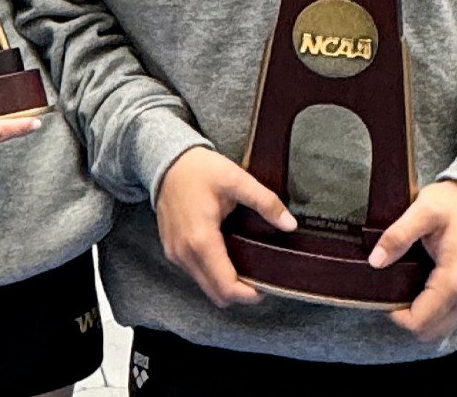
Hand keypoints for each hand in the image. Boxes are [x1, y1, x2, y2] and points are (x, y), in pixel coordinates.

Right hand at [155, 147, 297, 306]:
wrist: (166, 161)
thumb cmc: (198, 169)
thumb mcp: (236, 179)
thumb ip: (265, 202)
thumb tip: (290, 225)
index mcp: (201, 240)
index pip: (227, 287)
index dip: (250, 295)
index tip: (267, 286)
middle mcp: (184, 253)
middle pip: (216, 294)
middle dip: (240, 293)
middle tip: (259, 278)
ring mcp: (175, 253)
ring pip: (205, 286)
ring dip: (225, 283)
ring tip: (244, 265)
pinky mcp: (171, 249)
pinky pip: (195, 274)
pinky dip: (211, 273)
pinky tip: (224, 254)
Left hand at [371, 180, 456, 341]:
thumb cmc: (455, 203)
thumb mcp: (423, 210)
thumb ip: (398, 236)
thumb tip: (375, 261)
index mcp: (455, 281)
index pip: (419, 321)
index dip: (394, 314)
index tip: (382, 292)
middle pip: (430, 331)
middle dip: (406, 317)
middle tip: (390, 290)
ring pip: (441, 326)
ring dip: (420, 315)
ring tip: (402, 287)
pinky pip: (451, 316)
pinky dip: (433, 311)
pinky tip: (418, 287)